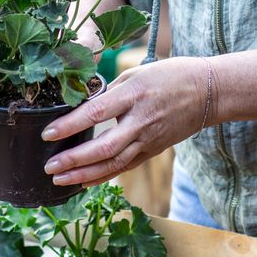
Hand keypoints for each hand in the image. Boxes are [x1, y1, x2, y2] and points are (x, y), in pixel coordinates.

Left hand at [41, 57, 210, 186]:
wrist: (208, 92)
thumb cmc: (169, 76)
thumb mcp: (136, 73)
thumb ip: (108, 91)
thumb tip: (78, 104)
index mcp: (134, 95)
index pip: (96, 113)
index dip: (70, 125)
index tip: (48, 133)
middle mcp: (141, 121)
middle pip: (104, 147)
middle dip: (74, 160)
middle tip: (49, 167)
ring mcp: (148, 140)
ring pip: (114, 164)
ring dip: (84, 175)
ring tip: (59, 180)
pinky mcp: (152, 150)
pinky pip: (124, 167)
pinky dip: (102, 176)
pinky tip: (82, 183)